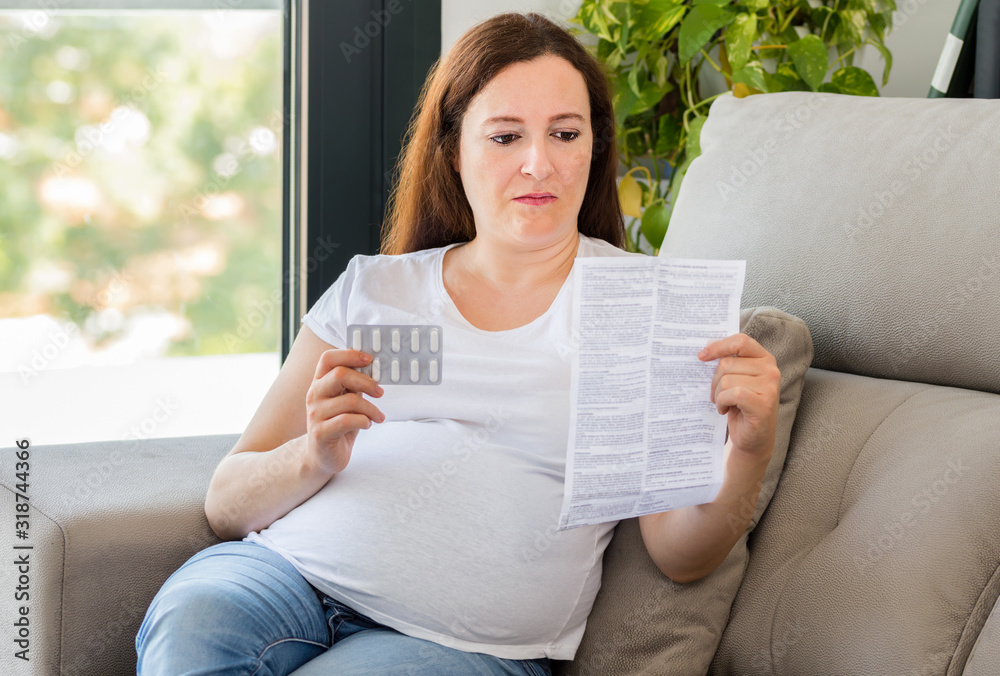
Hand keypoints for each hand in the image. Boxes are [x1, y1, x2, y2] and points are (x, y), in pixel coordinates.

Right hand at [304, 349, 384, 475]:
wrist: (323, 457)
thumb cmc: (338, 425)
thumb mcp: (346, 401)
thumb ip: (354, 385)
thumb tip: (374, 367)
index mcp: (319, 383)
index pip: (328, 359)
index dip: (349, 354)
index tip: (369, 360)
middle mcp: (314, 395)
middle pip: (340, 374)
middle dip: (366, 381)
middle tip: (380, 392)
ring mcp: (315, 414)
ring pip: (350, 400)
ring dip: (371, 408)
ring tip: (378, 417)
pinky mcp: (320, 433)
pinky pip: (347, 421)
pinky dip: (363, 421)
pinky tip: (367, 425)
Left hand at [698, 333, 779, 466]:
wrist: (753, 438)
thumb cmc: (741, 406)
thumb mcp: (736, 379)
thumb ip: (728, 363)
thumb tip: (705, 349)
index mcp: (764, 359)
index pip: (740, 341)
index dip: (718, 346)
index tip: (701, 356)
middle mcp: (771, 370)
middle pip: (727, 363)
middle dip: (714, 381)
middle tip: (717, 395)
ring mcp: (770, 387)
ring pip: (727, 380)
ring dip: (718, 394)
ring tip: (724, 404)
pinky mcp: (764, 404)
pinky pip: (732, 393)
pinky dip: (723, 402)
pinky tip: (725, 410)